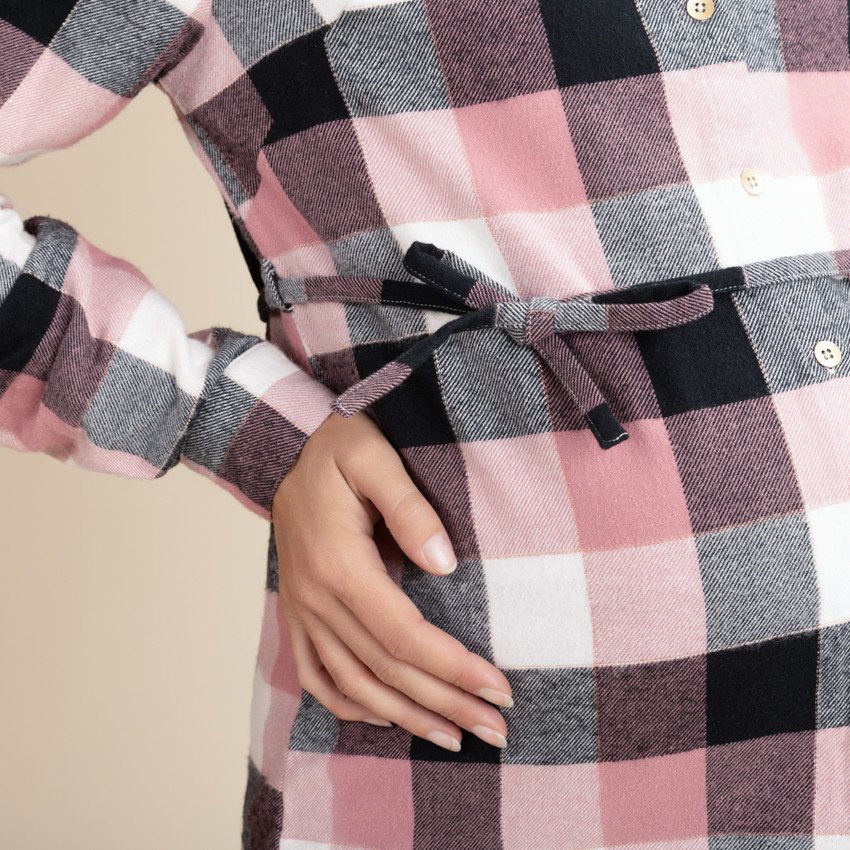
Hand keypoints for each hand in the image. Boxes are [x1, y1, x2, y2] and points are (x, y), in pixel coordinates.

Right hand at [272, 410, 512, 751]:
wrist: (285, 448)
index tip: (499, 689)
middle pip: (387, 669)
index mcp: (339, 564)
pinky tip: (384, 716)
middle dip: (445, 704)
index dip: (453, 669)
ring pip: (353, 684)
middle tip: (497, 730)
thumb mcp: (374, 458)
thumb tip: (444, 564)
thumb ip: (410, 508)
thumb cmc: (336, 447)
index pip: (405, 635)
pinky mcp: (298, 611)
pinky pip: (316, 674)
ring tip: (453, 738)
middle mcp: (317, 598)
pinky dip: (349, 705)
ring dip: (405, 717)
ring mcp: (303, 609)